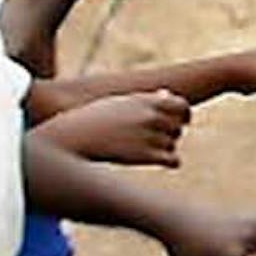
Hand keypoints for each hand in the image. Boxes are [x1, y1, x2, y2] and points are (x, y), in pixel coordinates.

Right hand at [40, 78, 199, 171]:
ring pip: (173, 144)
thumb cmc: (91, 119)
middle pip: (179, 127)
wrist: (73, 138)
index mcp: (147, 99)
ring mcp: (150, 135)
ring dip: (163, 148)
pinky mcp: (146, 156)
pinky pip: (174, 160)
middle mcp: (152, 116)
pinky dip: (170, 162)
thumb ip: (145, 98)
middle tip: (152, 138)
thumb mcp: (117, 102)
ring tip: (140, 149)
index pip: (182, 106)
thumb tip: (166, 94)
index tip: (176, 121)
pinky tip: (158, 161)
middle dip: (170, 133)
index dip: (182, 115)